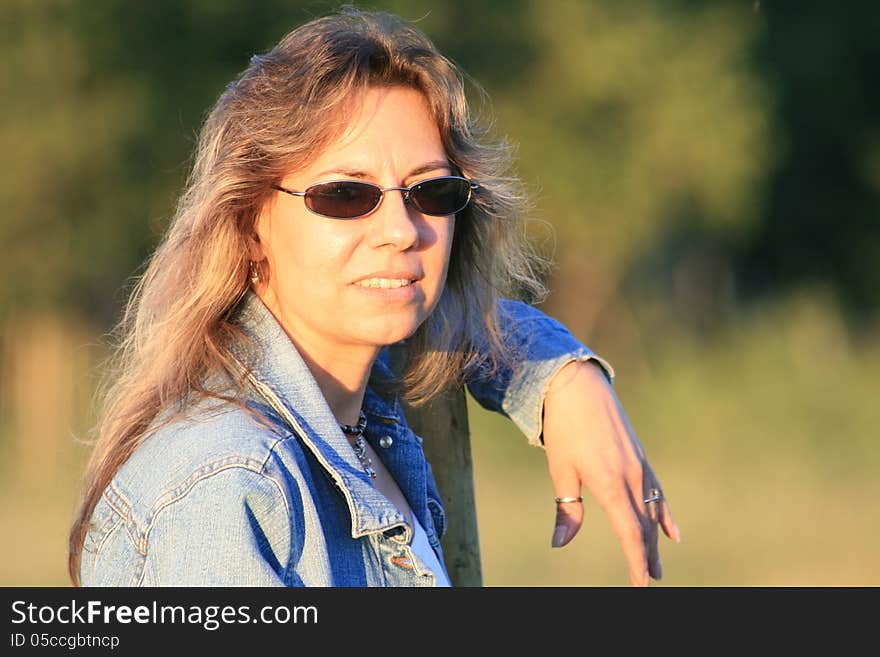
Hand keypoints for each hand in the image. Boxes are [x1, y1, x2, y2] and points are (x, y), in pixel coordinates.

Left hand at [541, 360, 680, 585]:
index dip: (635, 559)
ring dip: (656, 539)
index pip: (629, 530)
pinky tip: (673, 532)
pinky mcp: (640, 455)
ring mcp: (639, 464)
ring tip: (658, 564)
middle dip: (647, 555)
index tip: (640, 584)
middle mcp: (630, 475)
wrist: (578, 385)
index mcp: (609, 482)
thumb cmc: (563, 428)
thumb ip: (566, 509)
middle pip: (644, 525)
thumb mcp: (560, 469)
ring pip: (653, 510)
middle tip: (650, 580)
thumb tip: (560, 544)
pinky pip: (657, 490)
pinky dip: (665, 513)